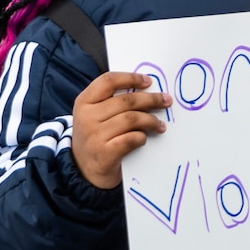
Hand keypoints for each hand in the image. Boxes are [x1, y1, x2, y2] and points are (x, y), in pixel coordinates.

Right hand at [73, 72, 171, 188]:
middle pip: (126, 101)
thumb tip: (146, 90)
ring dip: (151, 121)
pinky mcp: (105, 153)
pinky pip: (131, 139)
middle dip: (150, 99)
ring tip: (160, 125)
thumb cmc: (95, 138)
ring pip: (131, 119)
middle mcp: (87, 116)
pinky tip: (144, 138)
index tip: (149, 81)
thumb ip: (112, 102)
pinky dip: (142, 137)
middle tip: (166, 101)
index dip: (131, 78)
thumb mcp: (94, 116)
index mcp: (84, 102)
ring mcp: (94, 135)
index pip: (108, 81)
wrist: (83, 170)